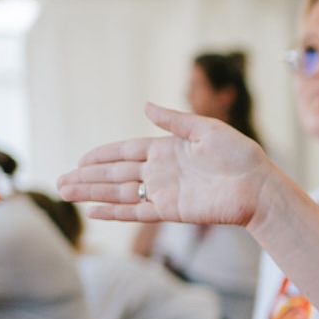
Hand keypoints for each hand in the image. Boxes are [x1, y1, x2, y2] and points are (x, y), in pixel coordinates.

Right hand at [57, 103, 274, 225]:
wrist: (258, 186)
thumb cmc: (239, 155)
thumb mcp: (206, 129)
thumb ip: (174, 121)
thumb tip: (145, 107)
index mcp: (166, 149)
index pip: (125, 151)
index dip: (102, 155)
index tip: (79, 159)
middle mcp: (160, 172)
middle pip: (115, 174)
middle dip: (87, 177)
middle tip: (60, 181)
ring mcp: (163, 192)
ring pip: (119, 193)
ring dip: (92, 194)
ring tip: (66, 193)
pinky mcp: (171, 212)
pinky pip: (136, 212)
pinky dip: (114, 212)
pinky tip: (93, 211)